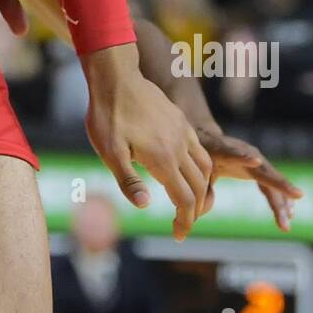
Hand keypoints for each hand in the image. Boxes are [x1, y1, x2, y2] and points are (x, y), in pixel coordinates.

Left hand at [84, 45, 212, 239]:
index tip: (178, 235)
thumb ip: (128, 181)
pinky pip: (200, 149)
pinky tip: (185, 171)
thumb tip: (146, 206)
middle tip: (183, 224)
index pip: (185, 199)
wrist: (116, 77)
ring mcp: (183, 131)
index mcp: (163, 159)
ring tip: (189, 202)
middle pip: (199, 187)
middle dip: (194, 211)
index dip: (185, 221)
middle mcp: (179, 147)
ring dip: (202, 190)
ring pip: (206, 168)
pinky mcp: (181, 120)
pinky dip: (201, 168)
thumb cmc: (107, 116)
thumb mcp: (109, 152)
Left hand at [195, 130, 303, 232]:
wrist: (211, 141)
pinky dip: (280, 199)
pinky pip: (272, 186)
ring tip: (288, 220)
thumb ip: (200, 187)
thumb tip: (200, 210)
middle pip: (263, 170)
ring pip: (272, 180)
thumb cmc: (201, 156)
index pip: (233, 153)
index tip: (255, 160)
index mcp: (223, 149)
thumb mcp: (196, 169)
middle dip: (279, 184)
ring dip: (282, 199)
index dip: (242, 157)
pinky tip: (289, 214)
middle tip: (297, 195)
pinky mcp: (260, 170)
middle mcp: (245, 153)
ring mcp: (256, 161)